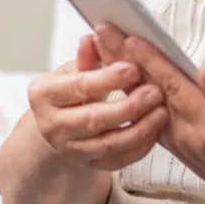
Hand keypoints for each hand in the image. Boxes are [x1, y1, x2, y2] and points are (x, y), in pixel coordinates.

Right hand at [26, 35, 167, 171]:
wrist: (60, 122)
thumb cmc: (70, 90)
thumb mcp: (74, 68)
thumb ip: (88, 56)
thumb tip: (94, 38)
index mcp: (43, 95)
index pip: (79, 87)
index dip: (108, 79)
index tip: (133, 69)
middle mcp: (51, 125)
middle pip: (93, 119)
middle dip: (128, 107)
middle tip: (154, 92)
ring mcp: (69, 149)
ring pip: (108, 144)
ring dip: (139, 129)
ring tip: (161, 112)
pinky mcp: (87, 164)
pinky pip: (117, 161)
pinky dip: (139, 148)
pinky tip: (155, 132)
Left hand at [95, 28, 204, 203]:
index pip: (171, 87)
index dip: (148, 60)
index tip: (128, 37)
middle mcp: (185, 138)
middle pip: (146, 92)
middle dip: (121, 60)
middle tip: (100, 32)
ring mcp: (178, 144)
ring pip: (143, 103)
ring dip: (122, 74)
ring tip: (103, 47)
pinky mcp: (178, 148)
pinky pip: (149, 116)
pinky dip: (134, 93)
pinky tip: (124, 78)